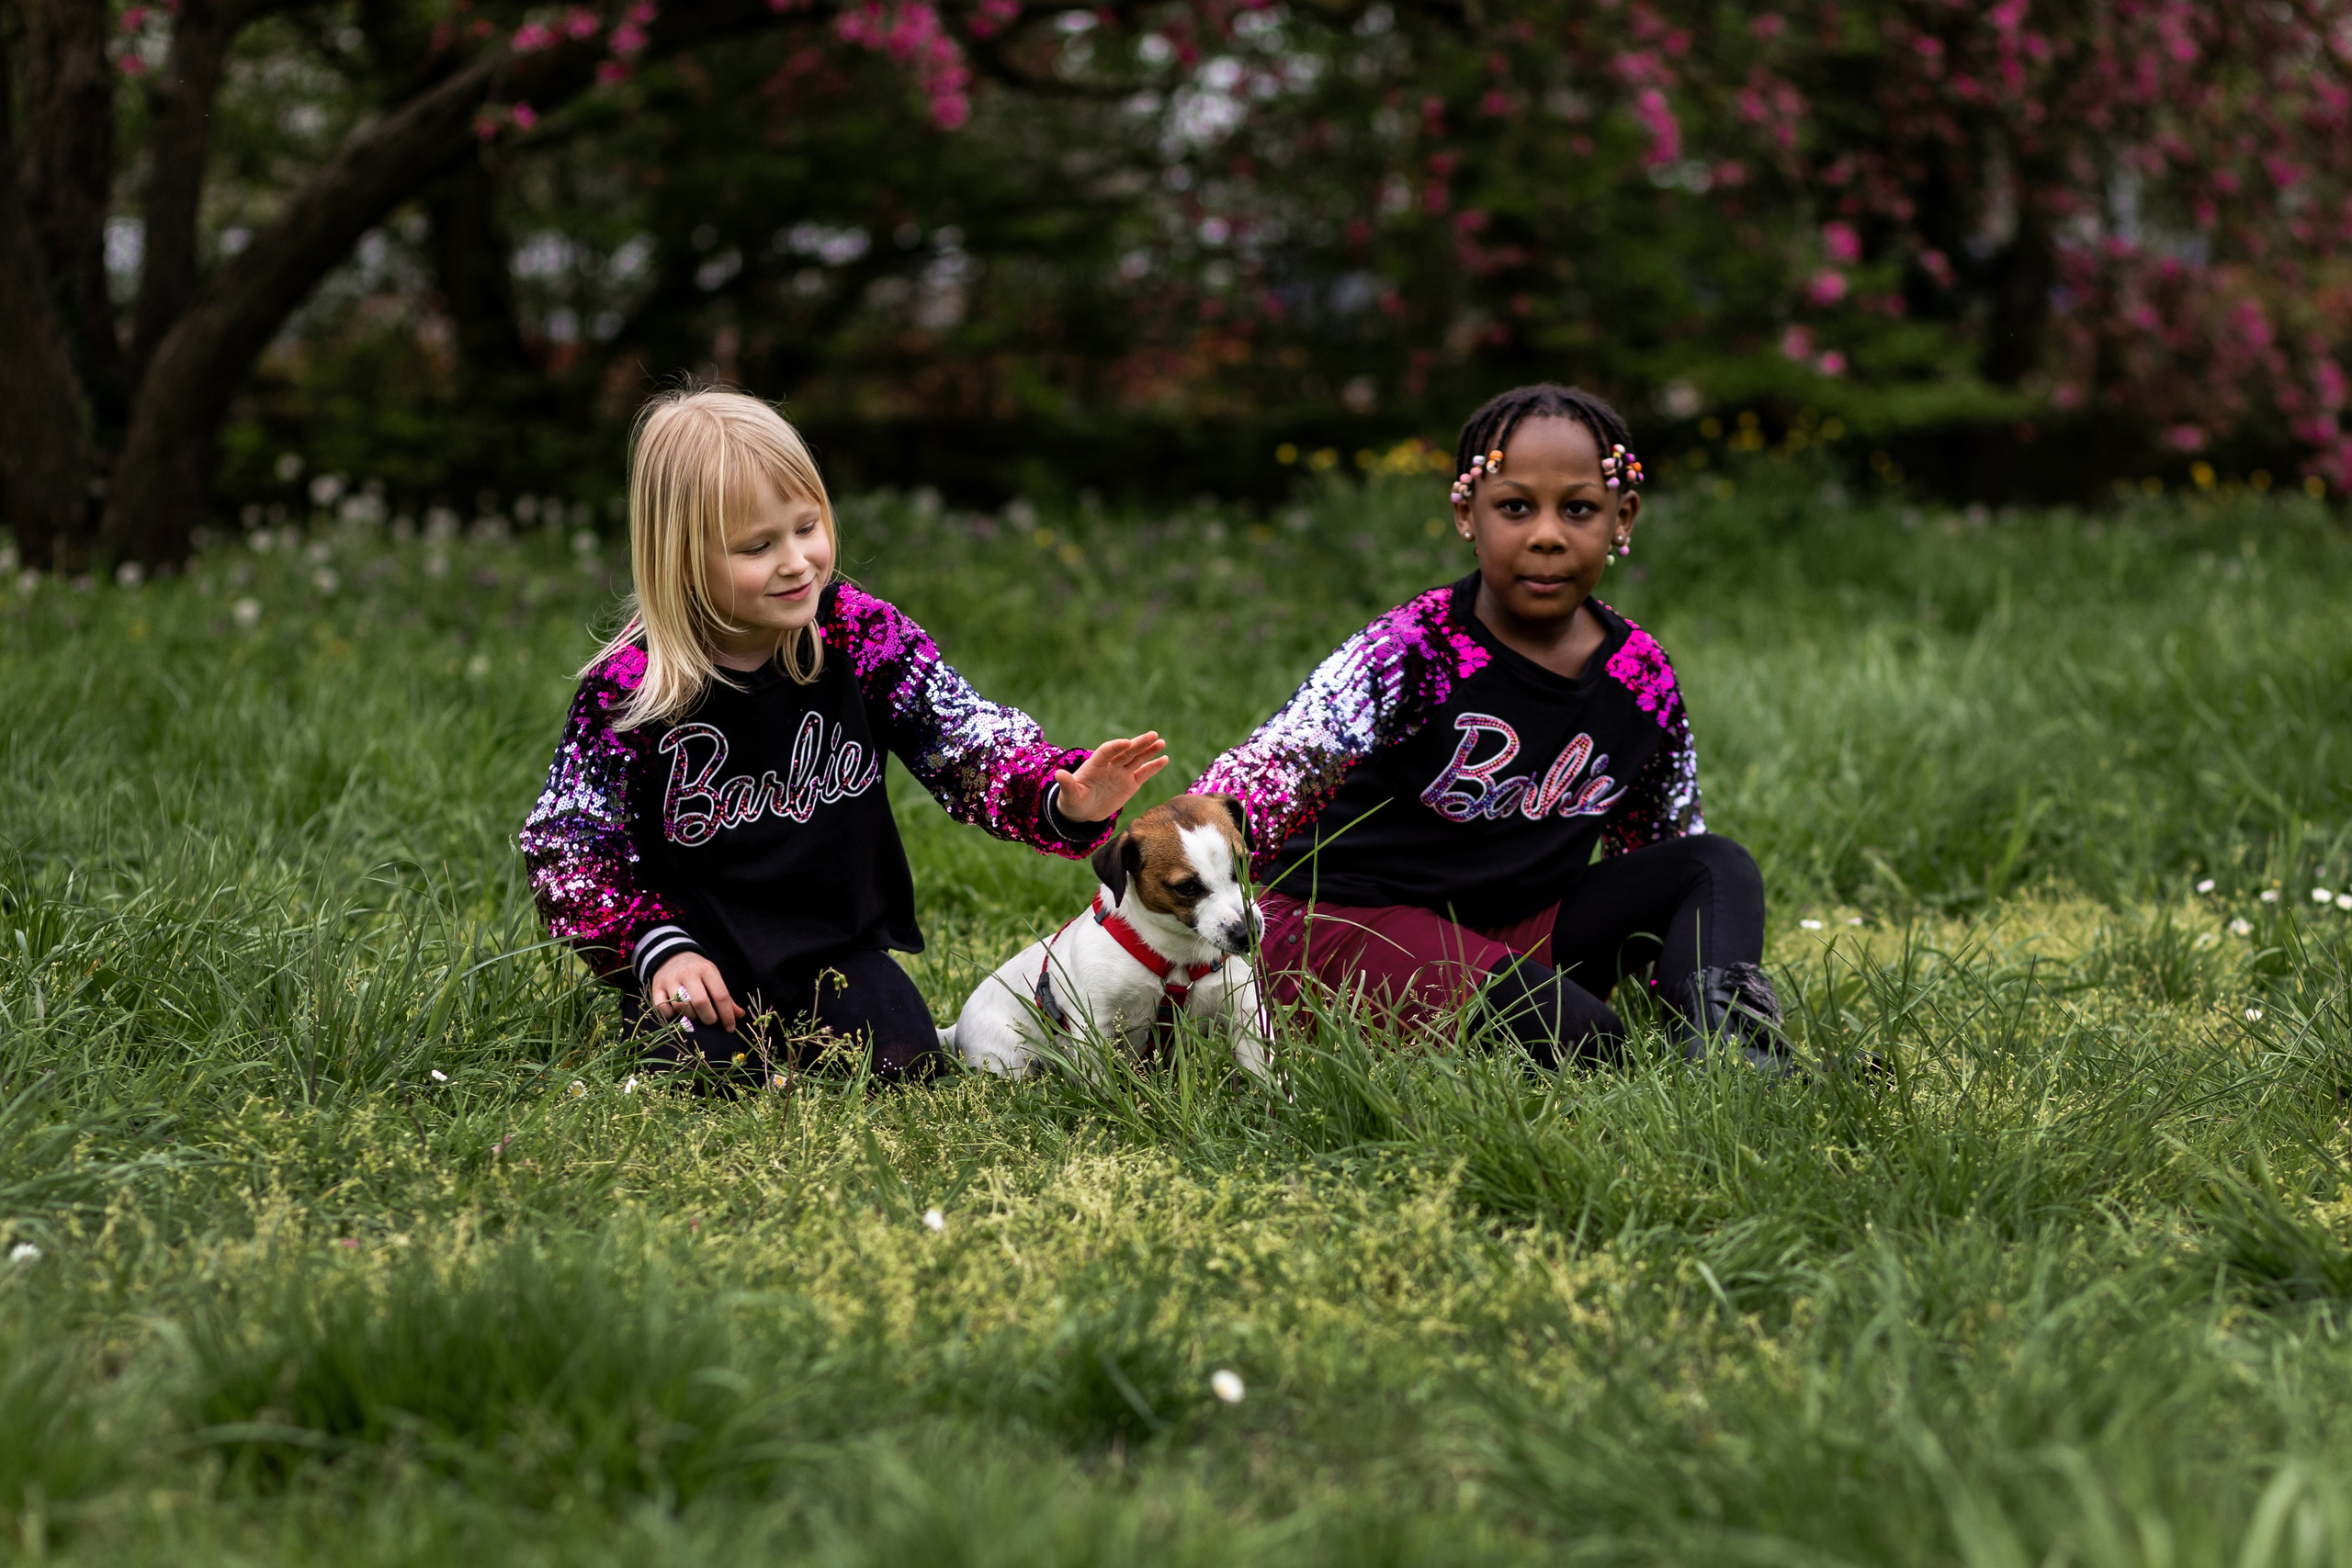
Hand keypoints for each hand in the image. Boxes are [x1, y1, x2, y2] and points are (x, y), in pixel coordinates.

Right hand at [648, 953, 741, 1030]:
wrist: (672, 956)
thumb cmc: (698, 971)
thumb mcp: (714, 978)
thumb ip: (726, 998)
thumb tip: (740, 1015)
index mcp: (707, 970)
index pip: (720, 995)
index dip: (727, 1015)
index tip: (730, 1028)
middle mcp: (688, 973)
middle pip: (700, 1002)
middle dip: (709, 1018)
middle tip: (710, 1020)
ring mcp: (671, 980)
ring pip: (682, 1007)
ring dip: (691, 1017)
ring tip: (694, 1014)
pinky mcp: (656, 987)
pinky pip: (663, 1008)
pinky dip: (671, 1015)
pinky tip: (677, 1013)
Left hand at [1054, 732, 1169, 823]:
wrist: (1082, 811)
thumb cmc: (1073, 800)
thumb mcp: (1068, 794)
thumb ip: (1067, 784)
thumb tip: (1058, 774)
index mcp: (1095, 765)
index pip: (1106, 751)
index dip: (1115, 746)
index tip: (1126, 743)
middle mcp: (1110, 766)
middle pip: (1126, 752)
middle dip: (1138, 744)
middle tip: (1153, 735)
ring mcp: (1121, 773)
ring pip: (1137, 759)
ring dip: (1149, 750)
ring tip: (1161, 742)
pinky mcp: (1130, 784)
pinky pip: (1143, 773)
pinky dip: (1153, 766)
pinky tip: (1164, 759)